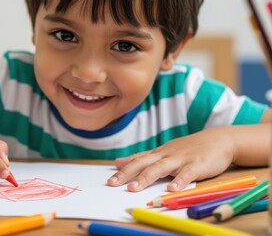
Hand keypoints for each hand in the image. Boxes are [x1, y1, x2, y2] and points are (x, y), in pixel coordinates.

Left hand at [107, 128, 234, 191]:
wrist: (219, 140)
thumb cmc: (189, 148)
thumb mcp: (164, 151)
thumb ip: (142, 157)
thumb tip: (118, 161)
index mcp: (159, 153)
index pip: (137, 160)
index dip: (123, 169)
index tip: (109, 179)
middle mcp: (166, 155)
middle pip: (144, 164)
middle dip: (128, 174)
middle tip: (113, 183)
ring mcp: (181, 159)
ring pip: (161, 168)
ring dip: (146, 177)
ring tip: (134, 188)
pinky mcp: (197, 165)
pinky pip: (187, 173)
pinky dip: (179, 181)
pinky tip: (172, 189)